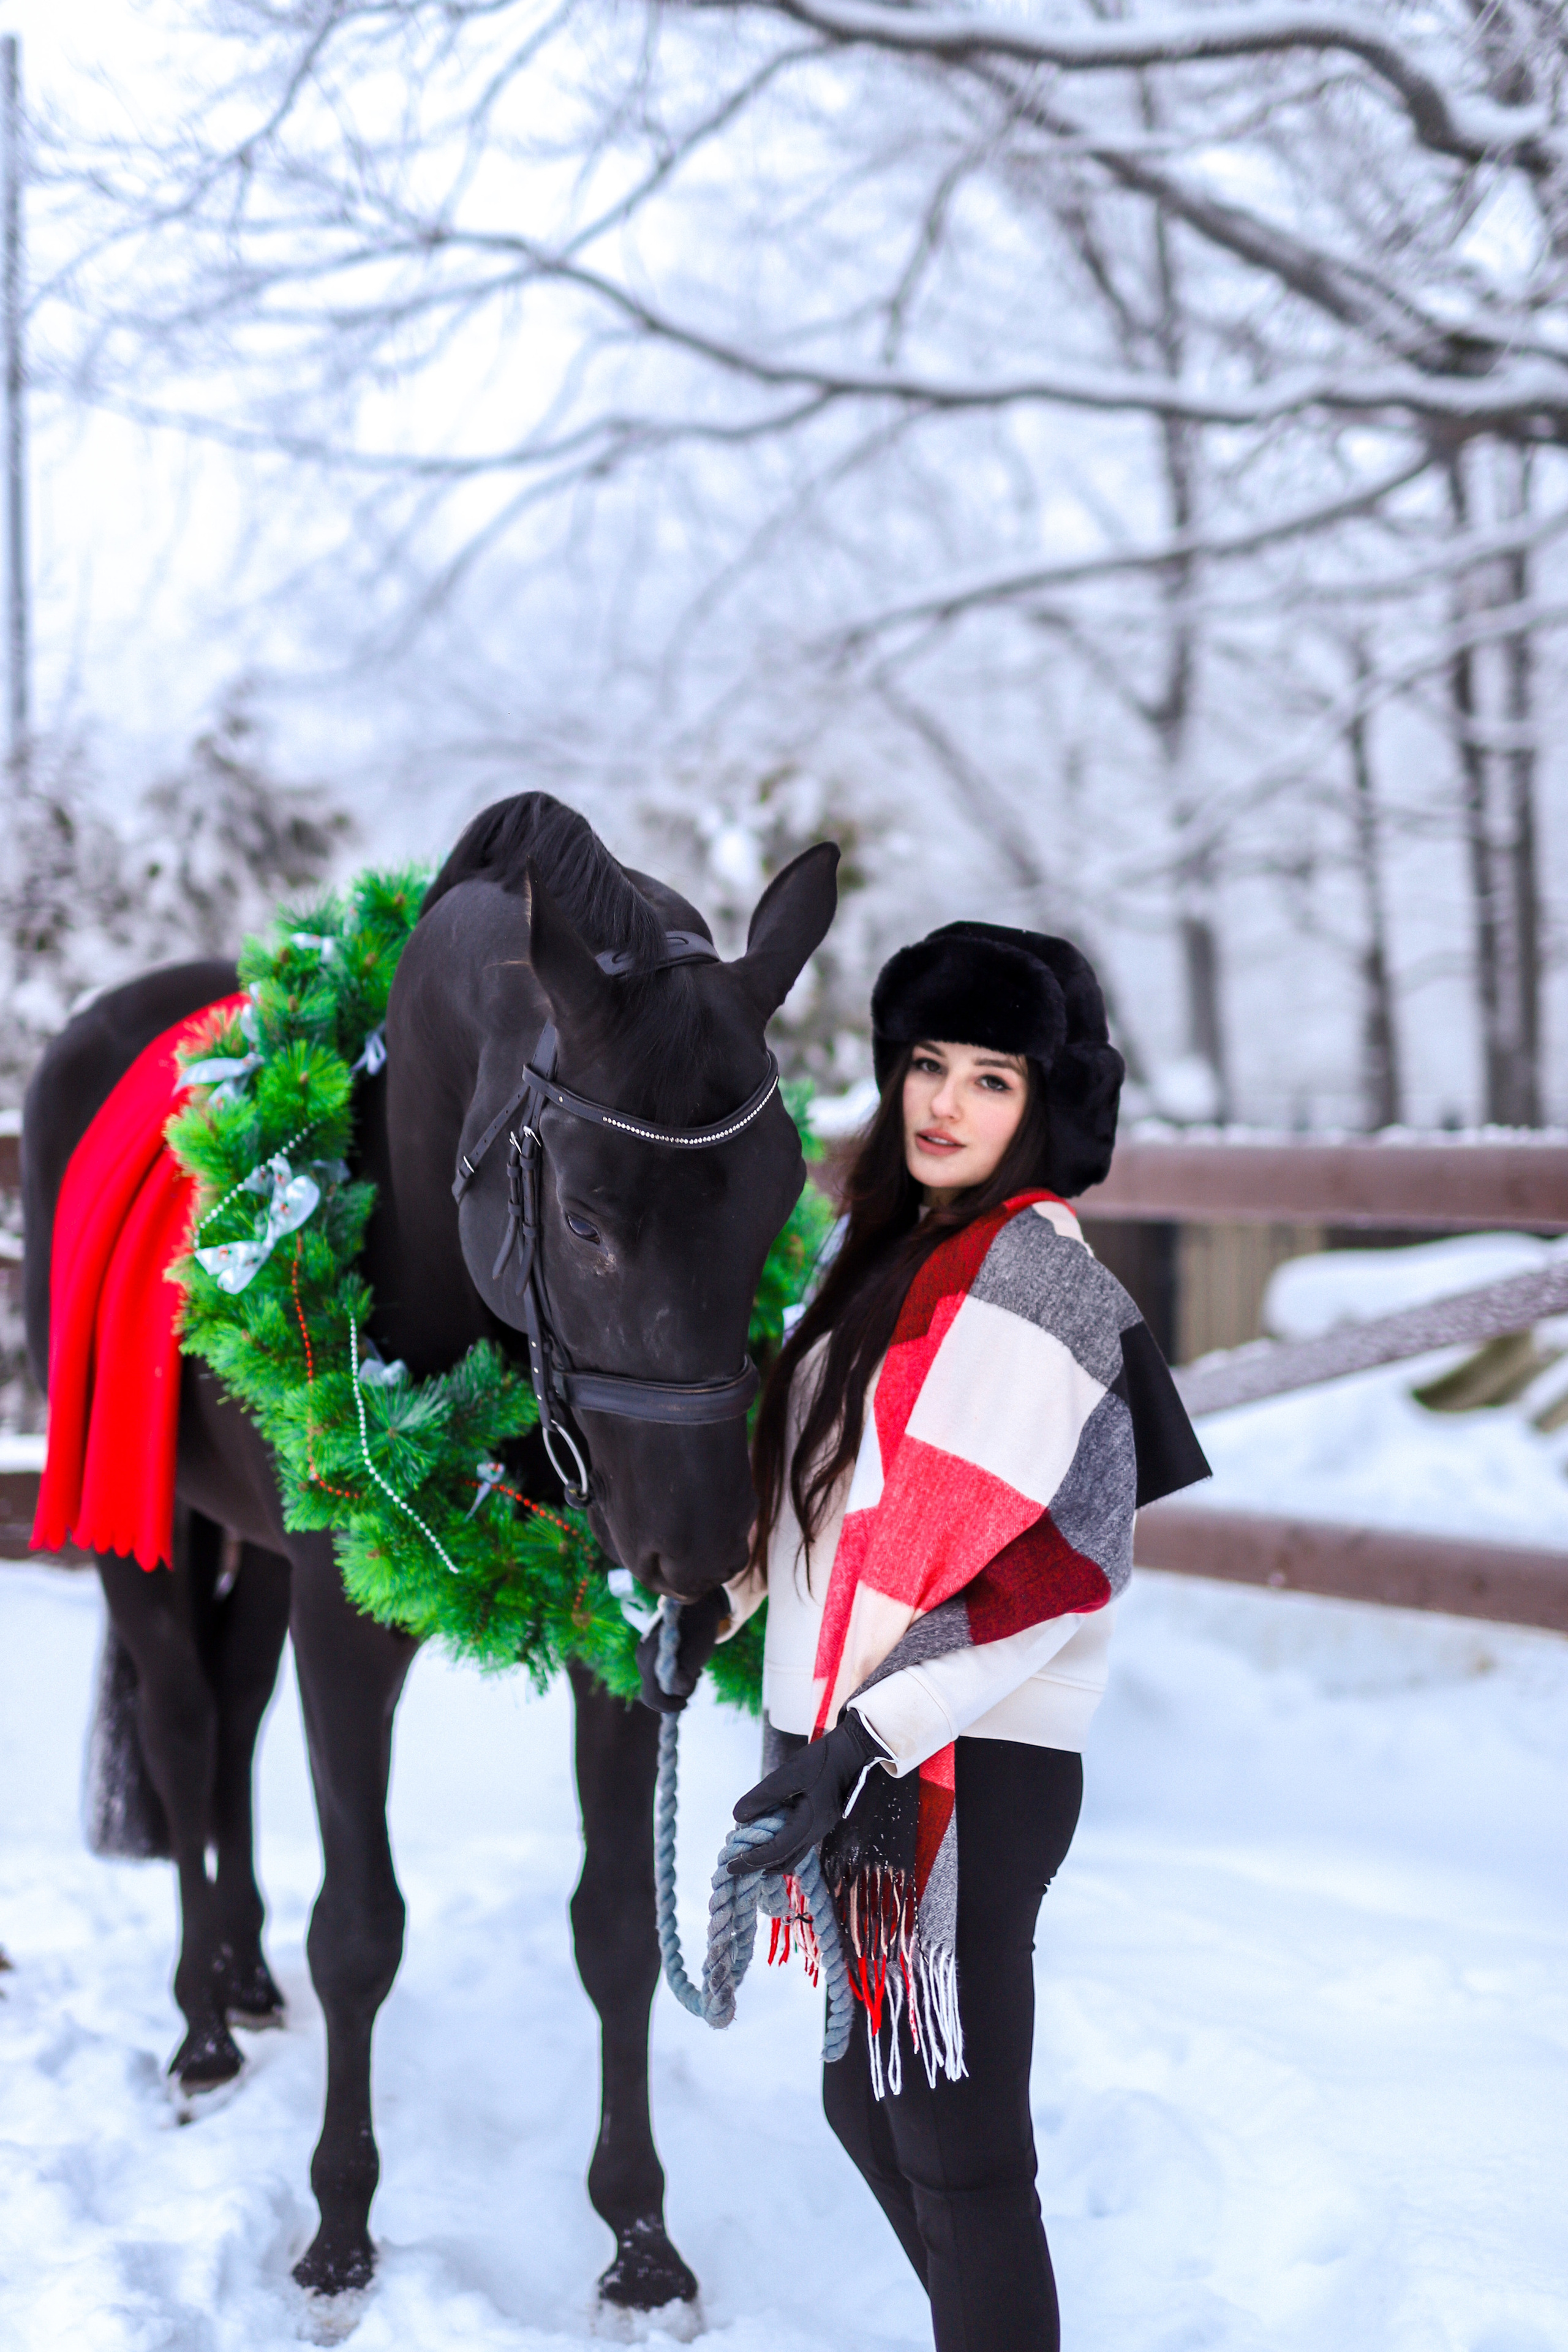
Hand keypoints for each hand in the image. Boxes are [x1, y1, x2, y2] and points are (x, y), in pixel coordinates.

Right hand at [635, 1587, 730, 1713]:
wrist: (700, 1604)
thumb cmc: (700, 1630)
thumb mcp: (697, 1655)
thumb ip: (685, 1676)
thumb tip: (676, 1693)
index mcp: (650, 1659)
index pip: (652, 1698)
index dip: (669, 1706)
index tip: (686, 1702)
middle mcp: (643, 1656)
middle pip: (654, 1692)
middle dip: (675, 1694)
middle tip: (695, 1678)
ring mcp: (644, 1653)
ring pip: (657, 1683)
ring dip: (676, 1683)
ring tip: (694, 1668)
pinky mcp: (650, 1650)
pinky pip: (658, 1673)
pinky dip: (674, 1674)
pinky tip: (688, 1662)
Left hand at [728, 1709, 887, 1875]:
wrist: (852, 1754)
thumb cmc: (821, 1762)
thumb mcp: (788, 1775)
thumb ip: (763, 1797)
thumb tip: (737, 1817)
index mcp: (807, 1826)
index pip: (774, 1852)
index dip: (751, 1861)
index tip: (731, 1866)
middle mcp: (814, 1833)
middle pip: (783, 1861)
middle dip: (757, 1866)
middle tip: (735, 1866)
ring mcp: (818, 1829)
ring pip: (791, 1855)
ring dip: (769, 1859)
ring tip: (748, 1855)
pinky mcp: (818, 1821)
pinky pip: (796, 1844)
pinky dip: (779, 1848)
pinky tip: (768, 1837)